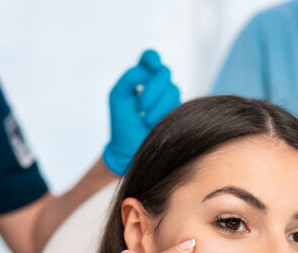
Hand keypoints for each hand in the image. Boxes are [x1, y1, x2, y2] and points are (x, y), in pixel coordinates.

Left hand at [103, 49, 180, 175]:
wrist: (130, 150)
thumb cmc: (122, 123)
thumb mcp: (119, 96)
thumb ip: (130, 77)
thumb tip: (148, 69)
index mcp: (141, 77)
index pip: (150, 58)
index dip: (152, 58)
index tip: (150, 66)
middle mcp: (157, 85)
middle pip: (164, 72)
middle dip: (153, 88)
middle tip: (140, 106)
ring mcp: (169, 98)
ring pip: (173, 89)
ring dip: (157, 105)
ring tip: (145, 120)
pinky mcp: (178, 111)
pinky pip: (177, 104)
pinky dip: (163, 113)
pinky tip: (153, 124)